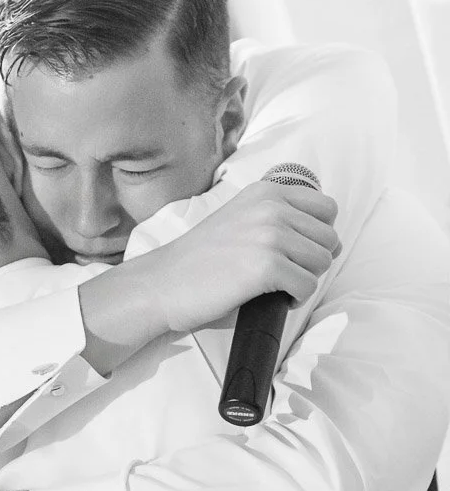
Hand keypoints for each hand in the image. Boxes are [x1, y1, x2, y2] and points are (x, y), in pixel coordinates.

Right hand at [159, 180, 340, 332]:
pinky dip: (295, 298)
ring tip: (278, 286)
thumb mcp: (240, 219)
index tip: (297, 252)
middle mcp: (271, 208)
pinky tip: (272, 298)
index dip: (318, 235)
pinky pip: (307, 285)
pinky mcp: (267, 267)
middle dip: (312, 261)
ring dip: (305, 279)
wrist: (163, 283)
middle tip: (285, 274)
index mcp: (266, 192)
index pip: (326, 208)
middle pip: (328, 238)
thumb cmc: (200, 260)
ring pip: (322, 262)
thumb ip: (276, 218)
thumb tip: (326, 239)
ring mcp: (270, 235)